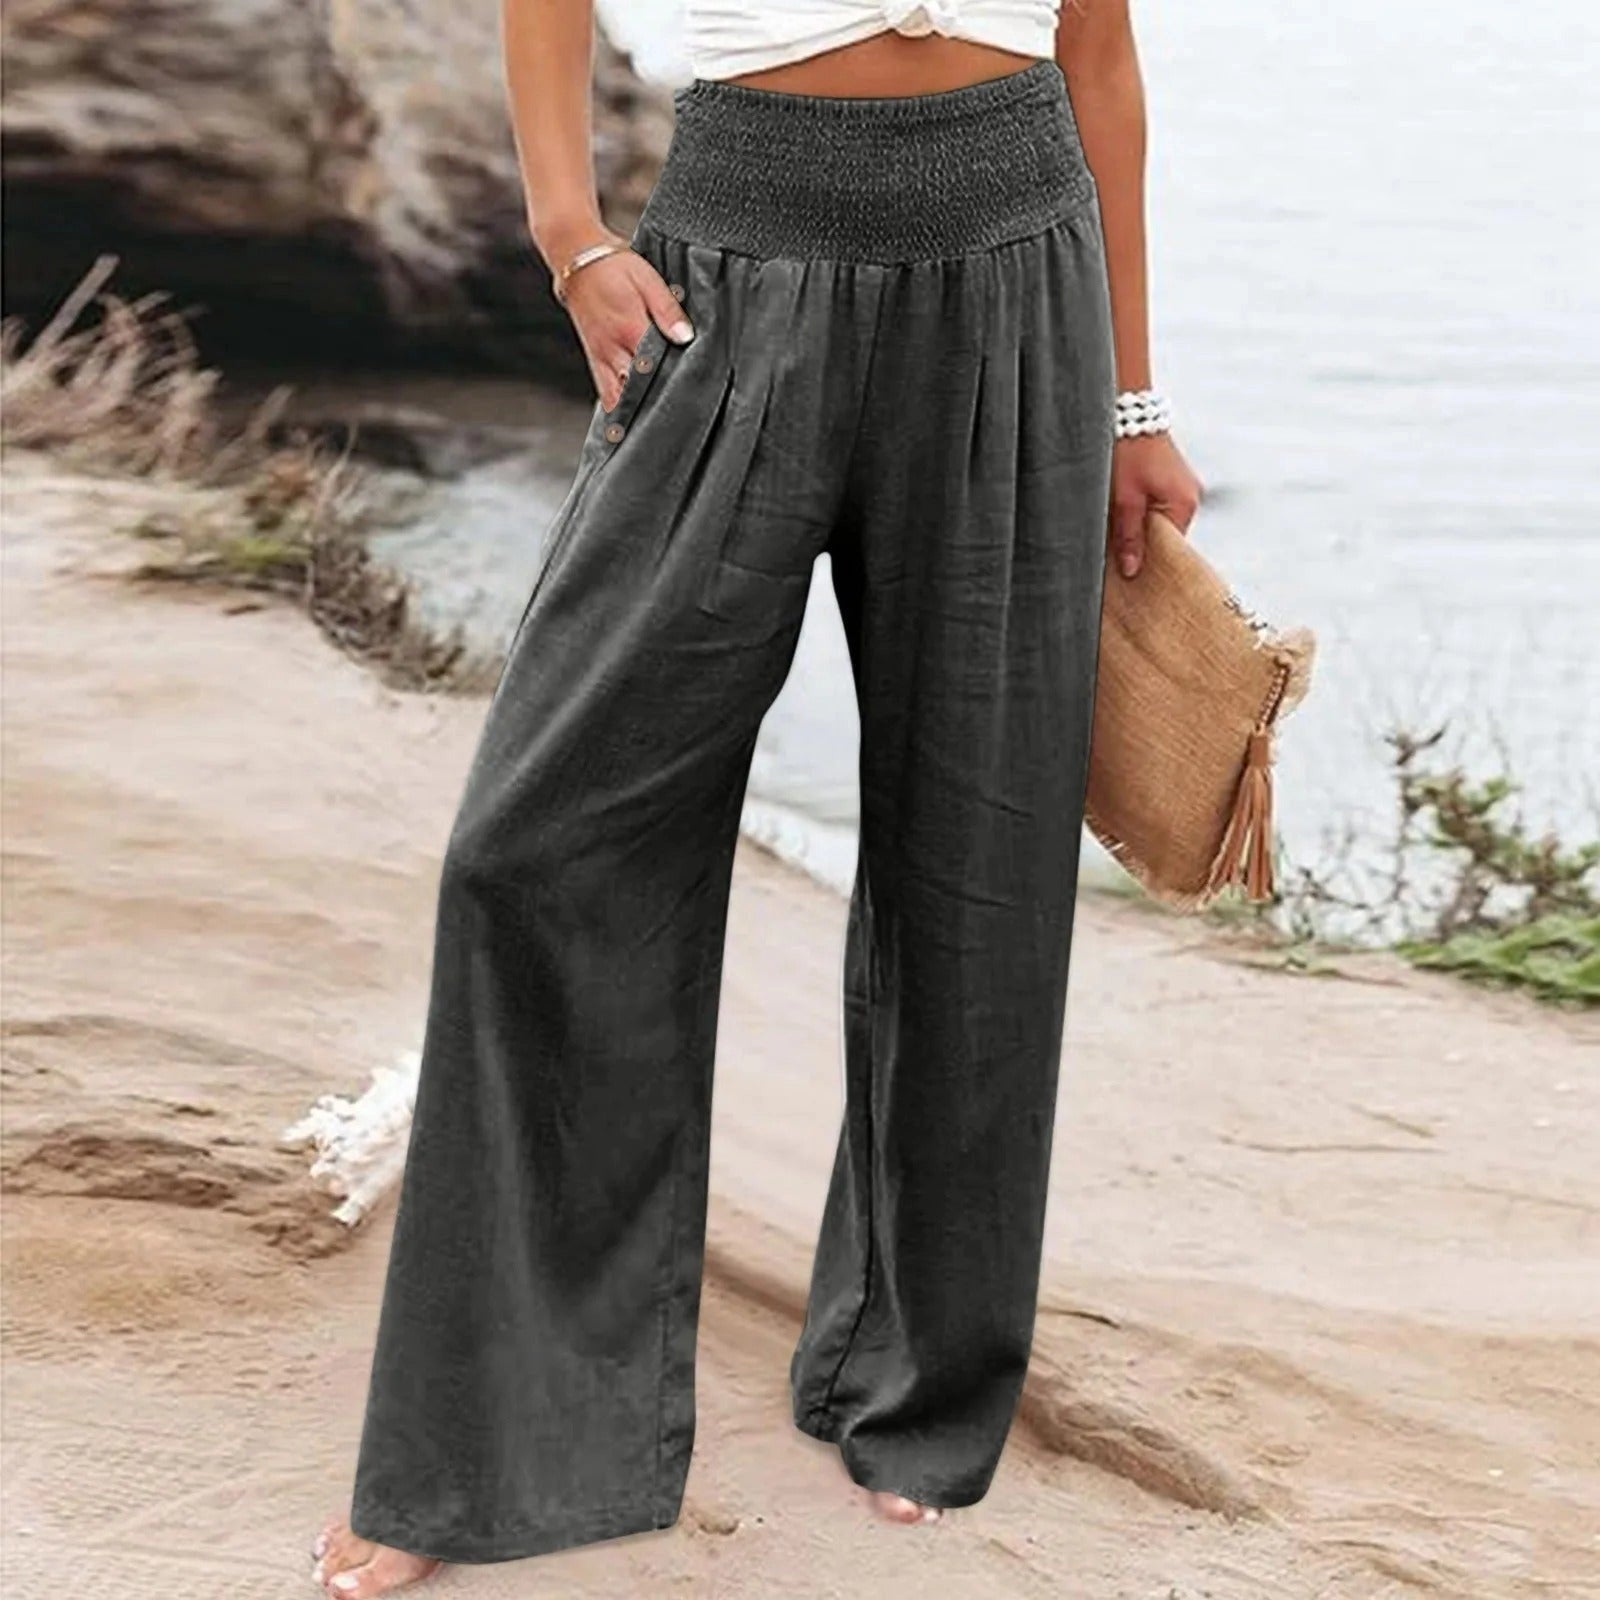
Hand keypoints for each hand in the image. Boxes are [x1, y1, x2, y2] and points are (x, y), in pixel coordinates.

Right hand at [558, 239, 694, 411]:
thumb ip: (668, 310)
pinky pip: (604, 391)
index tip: (688, 403)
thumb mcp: (648, 279)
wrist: (575, 258)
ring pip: (617, 398)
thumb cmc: (613, 265)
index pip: (654, 371)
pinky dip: (617, 406)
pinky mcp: (593, 358)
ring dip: (633, 413)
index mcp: (630, 330)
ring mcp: (600, 357)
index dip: (671, 388)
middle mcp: (612, 350)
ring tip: (652, 427)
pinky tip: (631, 418)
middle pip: (635, 392)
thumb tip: (686, 337)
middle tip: (674, 421)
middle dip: (653, 408)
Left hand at [1109, 432, 1203, 578]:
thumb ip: (1129, 537)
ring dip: (1137, 528)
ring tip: (1115, 531)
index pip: (1171, 548)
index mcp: (1184, 504)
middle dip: (1141, 545)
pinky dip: (1139, 513)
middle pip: (1165, 536)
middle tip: (1115, 556)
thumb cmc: (1127, 450)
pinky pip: (1155, 506)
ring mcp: (1181, 486)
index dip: (1149, 562)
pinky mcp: (1169, 478)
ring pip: (1158, 521)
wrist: (1128, 410)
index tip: (1127, 575)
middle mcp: (1189, 496)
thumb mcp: (1124, 500)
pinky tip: (1121, 514)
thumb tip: (1132, 571)